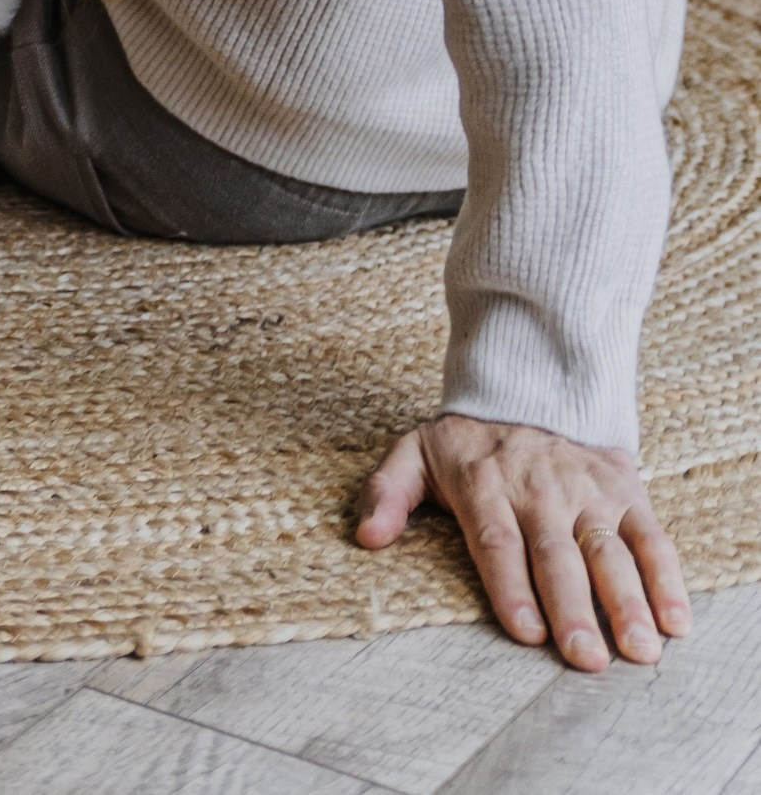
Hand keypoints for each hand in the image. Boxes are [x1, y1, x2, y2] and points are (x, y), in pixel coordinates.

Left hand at [356, 412, 690, 667]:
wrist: (530, 384)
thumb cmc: (468, 440)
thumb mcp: (415, 451)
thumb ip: (387, 491)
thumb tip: (366, 536)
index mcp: (485, 483)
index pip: (498, 541)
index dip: (511, 586)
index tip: (526, 631)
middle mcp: (539, 488)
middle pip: (556, 555)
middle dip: (572, 608)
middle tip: (586, 658)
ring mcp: (586, 490)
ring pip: (608, 549)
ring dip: (627, 601)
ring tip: (639, 649)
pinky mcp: (624, 491)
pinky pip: (650, 535)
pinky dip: (667, 577)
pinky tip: (676, 620)